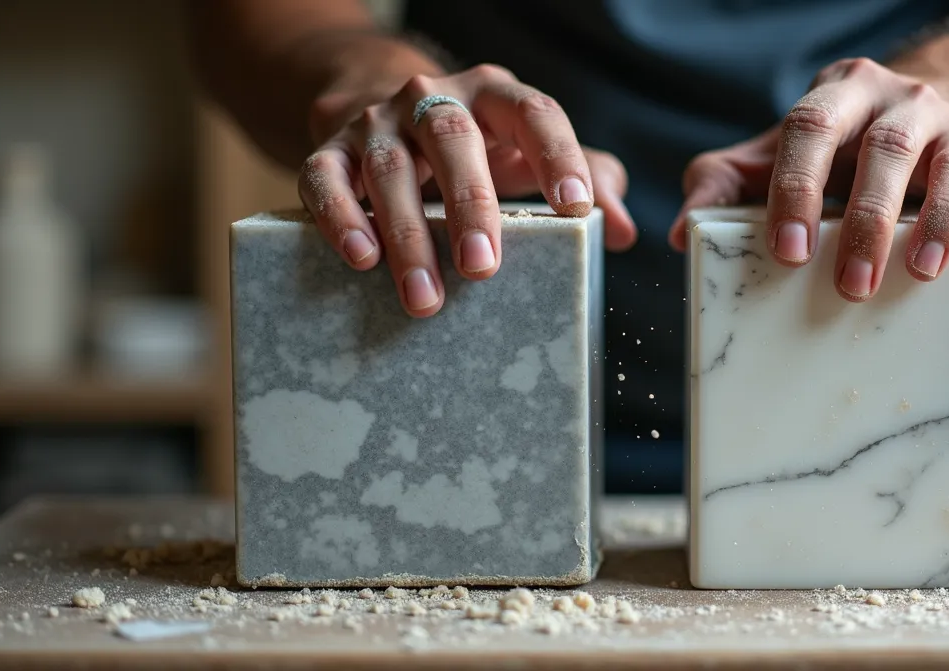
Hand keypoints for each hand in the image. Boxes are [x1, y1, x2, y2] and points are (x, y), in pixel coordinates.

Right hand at [298, 64, 635, 316]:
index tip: (575, 209)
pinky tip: (361, 258)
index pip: (534, 113)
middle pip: (454, 139)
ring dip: (409, 235)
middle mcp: (434, 98)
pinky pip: (325, 179)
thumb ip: (587, 183)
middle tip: (483, 268)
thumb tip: (622, 232)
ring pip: (390, 168)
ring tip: (425, 297)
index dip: (557, 157)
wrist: (377, 110)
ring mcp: (377, 123)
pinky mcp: (328, 149)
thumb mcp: (530, 157)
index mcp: (496, 96)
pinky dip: (341, 217)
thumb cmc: (477, 149)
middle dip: (471, 205)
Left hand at [671, 57, 948, 300]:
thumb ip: (731, 185)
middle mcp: (882, 97)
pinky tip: (926, 265)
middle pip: (859, 144)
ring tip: (866, 285)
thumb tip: (680, 233)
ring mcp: (932, 118)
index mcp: (831, 97)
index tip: (784, 250)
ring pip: (904, 159)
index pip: (803, 129)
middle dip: (844, 214)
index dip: (791, 187)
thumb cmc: (852, 154)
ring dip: (883, 225)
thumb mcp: (789, 160)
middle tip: (832, 281)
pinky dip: (944, 224)